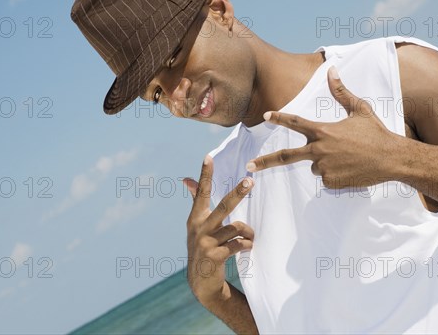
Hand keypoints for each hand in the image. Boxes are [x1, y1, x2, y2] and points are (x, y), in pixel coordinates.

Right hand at [183, 155, 254, 306]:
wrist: (201, 281)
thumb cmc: (203, 246)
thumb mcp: (196, 224)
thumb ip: (195, 201)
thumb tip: (186, 179)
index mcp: (195, 218)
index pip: (201, 192)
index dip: (204, 175)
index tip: (208, 157)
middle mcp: (199, 228)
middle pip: (223, 206)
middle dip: (237, 193)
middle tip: (250, 181)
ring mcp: (206, 243)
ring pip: (236, 227)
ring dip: (248, 232)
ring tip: (250, 236)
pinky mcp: (215, 256)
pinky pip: (238, 244)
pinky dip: (246, 244)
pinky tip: (248, 247)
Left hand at [246, 66, 400, 188]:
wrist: (393, 159)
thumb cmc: (377, 133)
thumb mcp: (360, 109)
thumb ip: (341, 92)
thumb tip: (332, 70)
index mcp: (323, 131)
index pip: (295, 122)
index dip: (279, 118)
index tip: (265, 116)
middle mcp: (319, 150)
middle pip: (287, 156)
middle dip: (266, 162)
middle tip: (250, 165)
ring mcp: (324, 167)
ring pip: (314, 166)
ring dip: (323, 162)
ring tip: (347, 156)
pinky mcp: (332, 181)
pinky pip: (326, 177)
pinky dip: (334, 173)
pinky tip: (350, 167)